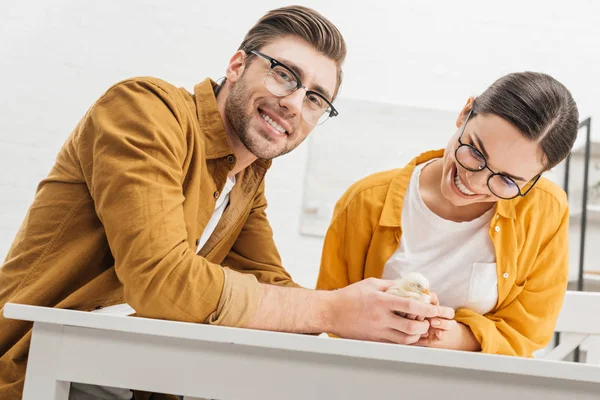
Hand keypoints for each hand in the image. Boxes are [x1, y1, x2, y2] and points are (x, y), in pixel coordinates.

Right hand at [326, 278, 454, 344]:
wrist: (331, 312)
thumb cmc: (350, 296)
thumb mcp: (371, 283)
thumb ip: (391, 285)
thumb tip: (409, 286)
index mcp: (381, 301)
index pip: (410, 307)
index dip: (426, 309)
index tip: (435, 309)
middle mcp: (380, 318)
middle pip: (411, 328)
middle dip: (425, 326)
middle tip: (428, 321)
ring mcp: (377, 331)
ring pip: (405, 339)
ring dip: (417, 336)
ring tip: (420, 329)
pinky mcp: (374, 340)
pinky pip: (396, 344)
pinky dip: (406, 340)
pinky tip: (409, 335)